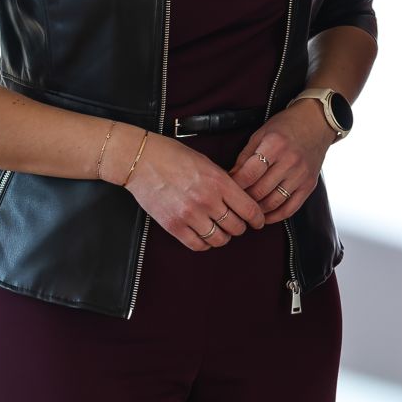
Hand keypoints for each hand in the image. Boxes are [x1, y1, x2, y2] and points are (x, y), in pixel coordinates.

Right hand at [121, 131, 264, 250]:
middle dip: (240, 227)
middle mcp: (207, 200)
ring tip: (220, 230)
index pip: (249, 209)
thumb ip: (224, 182)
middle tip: (236, 223)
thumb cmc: (174, 157)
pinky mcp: (174, 226)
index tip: (259, 222)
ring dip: (222, 237)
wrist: (143, 161)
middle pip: (236, 227)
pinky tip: (204, 236)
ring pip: (219, 239)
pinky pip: (197, 245)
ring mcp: (190, 215)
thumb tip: (240, 198)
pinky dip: (204, 244)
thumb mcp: (208, 163)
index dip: (258, 219)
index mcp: (219, 182)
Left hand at [231, 98, 334, 224]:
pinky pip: (291, 208)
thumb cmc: (287, 125)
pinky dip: (275, 216)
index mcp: (275, 145)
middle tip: (235, 200)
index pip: (249, 174)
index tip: (227, 188)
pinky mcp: (309, 185)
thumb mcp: (261, 133)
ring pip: (273, 202)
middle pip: (259, 191)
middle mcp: (290, 161)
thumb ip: (245, 156)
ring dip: (257, 209)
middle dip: (244, 198)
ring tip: (248, 208)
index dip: (235, 185)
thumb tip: (231, 178)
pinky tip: (265, 215)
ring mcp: (301, 175)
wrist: (317, 122)